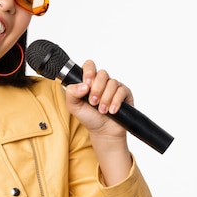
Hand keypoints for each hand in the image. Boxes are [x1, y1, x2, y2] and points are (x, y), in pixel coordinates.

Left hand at [64, 60, 132, 184]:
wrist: (103, 131)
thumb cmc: (89, 117)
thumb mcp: (73, 106)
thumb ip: (71, 93)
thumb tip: (83, 85)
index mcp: (89, 81)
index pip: (89, 65)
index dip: (89, 72)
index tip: (87, 84)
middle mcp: (102, 82)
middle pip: (102, 74)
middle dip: (97, 89)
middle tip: (93, 102)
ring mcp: (114, 86)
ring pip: (112, 83)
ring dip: (105, 98)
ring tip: (102, 110)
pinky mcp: (124, 93)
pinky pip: (122, 91)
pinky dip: (116, 101)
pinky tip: (112, 110)